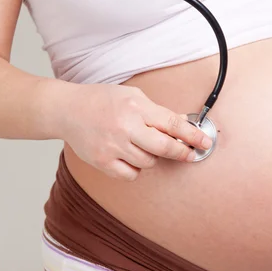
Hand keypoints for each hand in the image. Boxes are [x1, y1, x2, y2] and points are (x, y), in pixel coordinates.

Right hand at [57, 83, 212, 181]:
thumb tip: (183, 125)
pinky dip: (135, 168)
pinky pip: (131, 174)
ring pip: (148, 162)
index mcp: (134, 107)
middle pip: (164, 148)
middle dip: (181, 152)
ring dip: (152, 156)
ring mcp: (113, 146)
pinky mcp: (102, 162)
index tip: (204, 142)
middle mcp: (124, 127)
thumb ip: (157, 112)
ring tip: (141, 144)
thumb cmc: (102, 101)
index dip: (192, 135)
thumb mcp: (132, 97)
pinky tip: (128, 155)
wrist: (67, 110)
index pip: (171, 123)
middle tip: (189, 154)